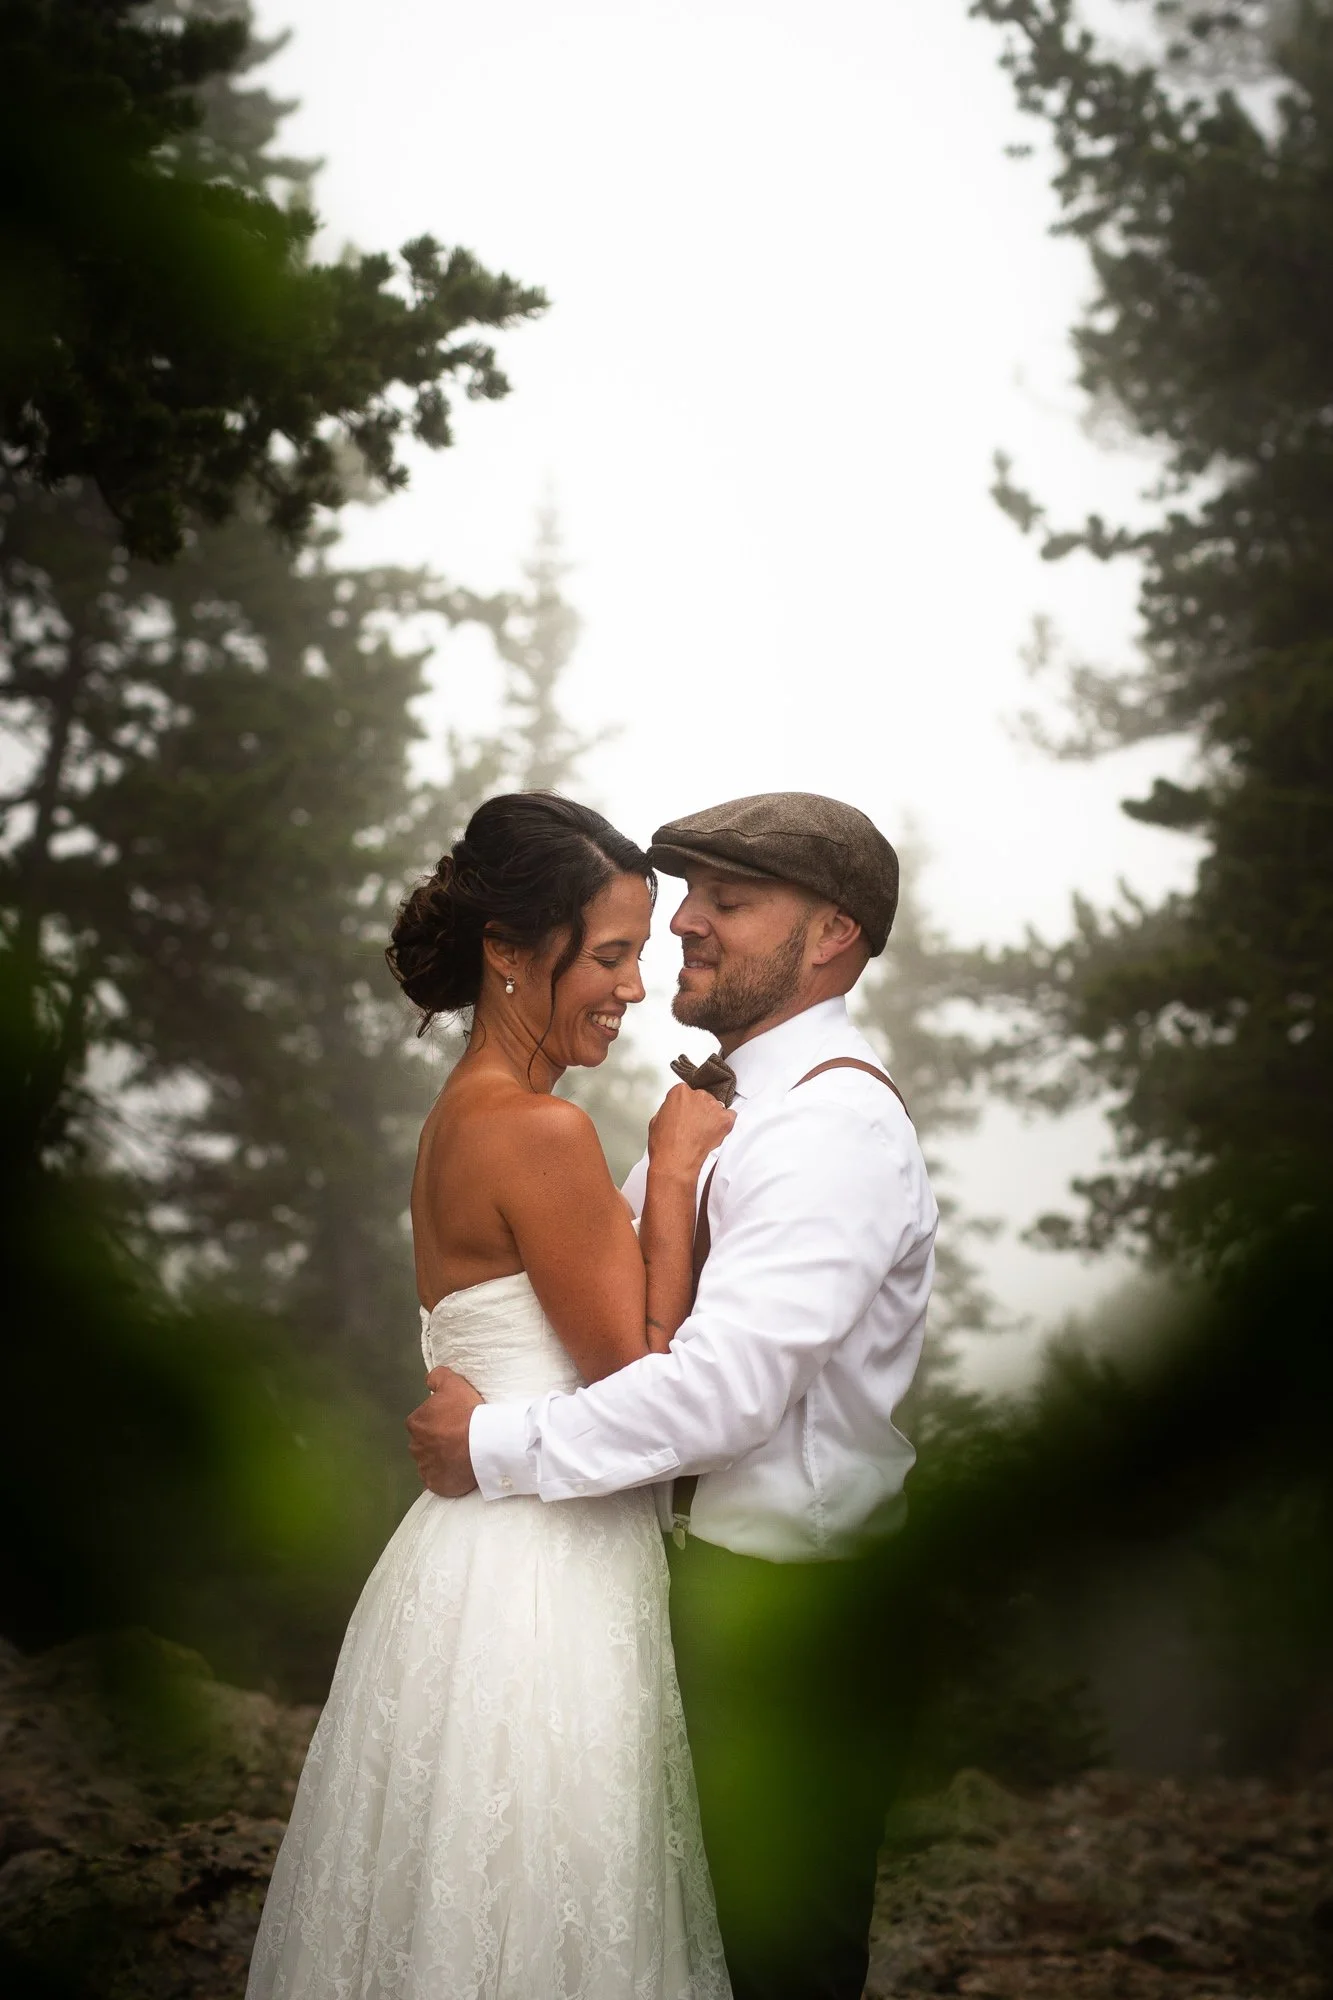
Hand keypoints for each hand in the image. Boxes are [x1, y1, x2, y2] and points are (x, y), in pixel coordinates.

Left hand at [406, 1367, 483, 1496]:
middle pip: (424, 1442)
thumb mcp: (454, 1383)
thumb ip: (437, 1377)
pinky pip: (437, 1480)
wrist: (484, 1443)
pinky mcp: (435, 1484)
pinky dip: (445, 1476)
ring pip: (430, 1462)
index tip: (454, 1420)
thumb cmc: (467, 1412)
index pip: (422, 1421)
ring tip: (461, 1454)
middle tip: (459, 1437)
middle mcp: (415, 1446)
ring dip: (441, 1459)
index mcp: (416, 1423)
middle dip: (437, 1441)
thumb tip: (428, 1380)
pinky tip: (458, 1469)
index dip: (438, 1420)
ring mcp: (425, 1467)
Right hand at [647, 1081, 735, 1176]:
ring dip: (711, 1117)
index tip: (685, 1113)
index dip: (686, 1105)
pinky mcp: (725, 1120)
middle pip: (703, 1098)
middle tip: (694, 1125)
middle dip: (699, 1110)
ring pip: (716, 1107)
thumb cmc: (665, 1145)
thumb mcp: (656, 1120)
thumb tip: (674, 1110)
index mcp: (680, 1092)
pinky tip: (715, 1132)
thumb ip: (668, 1109)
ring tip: (703, 1133)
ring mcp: (713, 1107)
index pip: (686, 1092)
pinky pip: (730, 1116)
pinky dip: (724, 1123)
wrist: (675, 1162)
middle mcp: (698, 1095)